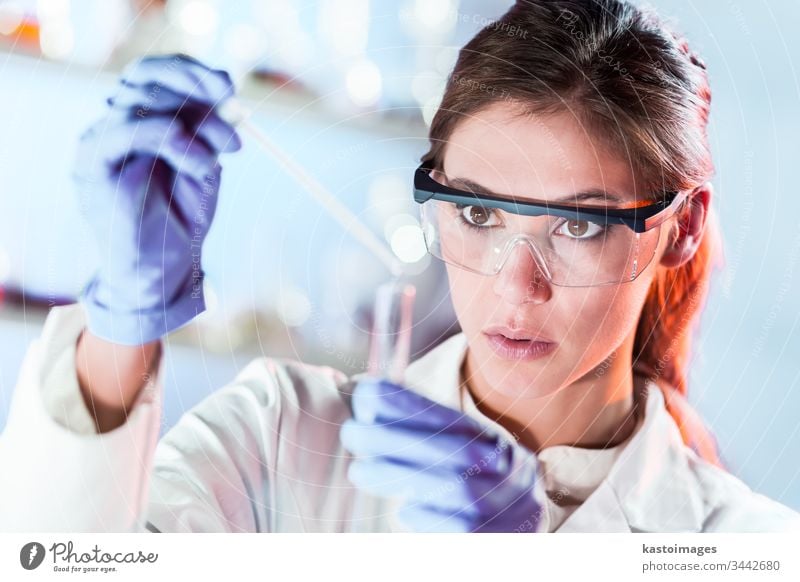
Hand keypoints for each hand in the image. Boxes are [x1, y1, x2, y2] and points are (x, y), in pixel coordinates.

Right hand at [74, 54, 240, 344]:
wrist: (161, 271)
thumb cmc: (180, 222)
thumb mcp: (203, 166)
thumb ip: (207, 131)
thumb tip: (227, 99)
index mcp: (138, 122)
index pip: (156, 74)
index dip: (191, 72)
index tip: (229, 86)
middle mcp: (114, 126)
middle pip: (145, 76)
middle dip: (194, 83)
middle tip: (231, 101)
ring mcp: (100, 142)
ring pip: (142, 99)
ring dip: (196, 119)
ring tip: (228, 148)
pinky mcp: (93, 163)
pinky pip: (132, 130)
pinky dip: (176, 140)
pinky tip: (203, 166)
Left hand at [340, 378, 544, 531]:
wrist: (523, 536)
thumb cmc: (477, 493)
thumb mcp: (459, 459)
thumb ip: (424, 435)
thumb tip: (367, 399)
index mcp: (494, 443)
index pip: (453, 418)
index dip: (410, 404)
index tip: (367, 394)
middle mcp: (509, 469)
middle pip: (453, 448)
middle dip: (397, 437)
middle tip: (351, 432)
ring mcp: (510, 505)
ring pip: (457, 486)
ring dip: (401, 475)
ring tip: (359, 470)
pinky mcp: (501, 539)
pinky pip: (464, 527)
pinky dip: (431, 517)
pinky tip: (403, 511)